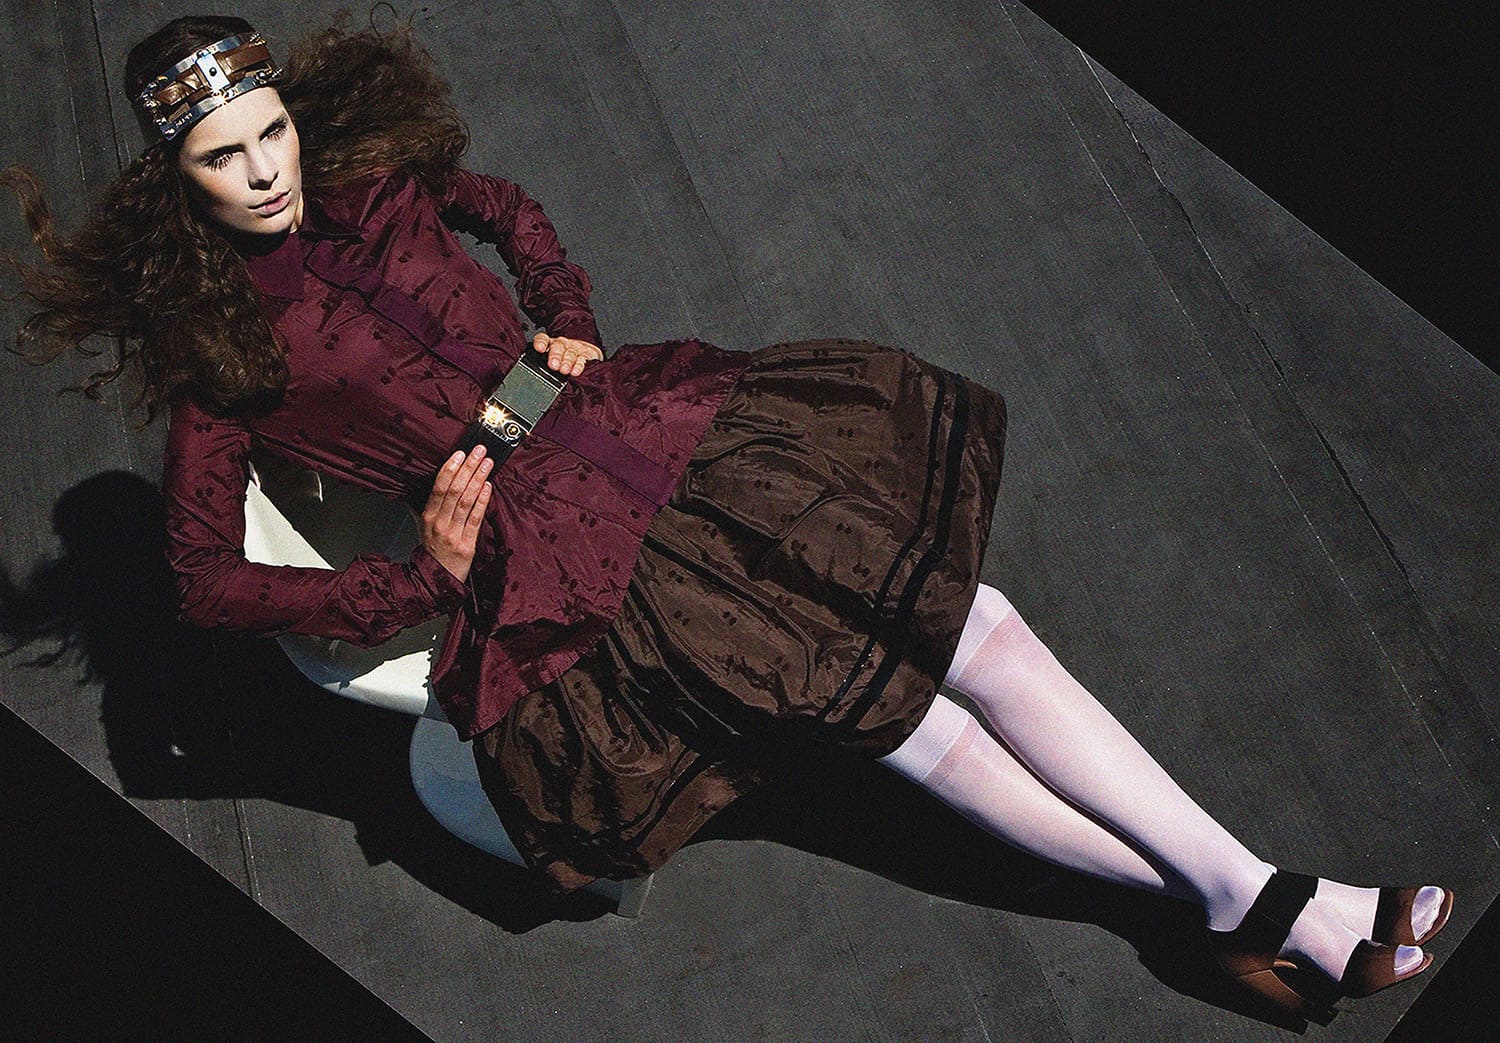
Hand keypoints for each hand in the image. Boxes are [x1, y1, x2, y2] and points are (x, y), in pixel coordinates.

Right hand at [421, 445, 492, 583]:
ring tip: (487, 463)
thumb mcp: (425, 526)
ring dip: (478, 479)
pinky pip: (475, 519)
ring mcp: (453, 534)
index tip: (460, 453)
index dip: (450, 468)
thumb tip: (439, 481)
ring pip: (466, 501)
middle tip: (479, 451)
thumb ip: (432, 505)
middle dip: (468, 468)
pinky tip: (488, 487)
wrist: (437, 579)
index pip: (439, 487)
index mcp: (428, 516)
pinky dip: (482, 501)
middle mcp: (439, 524)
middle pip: (454, 490)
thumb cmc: (434, 551)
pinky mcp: (467, 545)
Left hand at [532, 331, 602, 375]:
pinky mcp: (586, 354)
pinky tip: (575, 372)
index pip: (543, 339)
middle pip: (558, 346)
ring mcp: (574, 349)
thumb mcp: (550, 365)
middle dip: (555, 356)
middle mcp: (561, 345)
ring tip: (564, 371)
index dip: (541, 342)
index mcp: (549, 345)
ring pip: (570, 353)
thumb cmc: (561, 365)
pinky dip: (578, 366)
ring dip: (567, 362)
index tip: (539, 348)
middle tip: (553, 365)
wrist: (587, 358)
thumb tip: (532, 380)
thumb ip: (542, 368)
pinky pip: (582, 359)